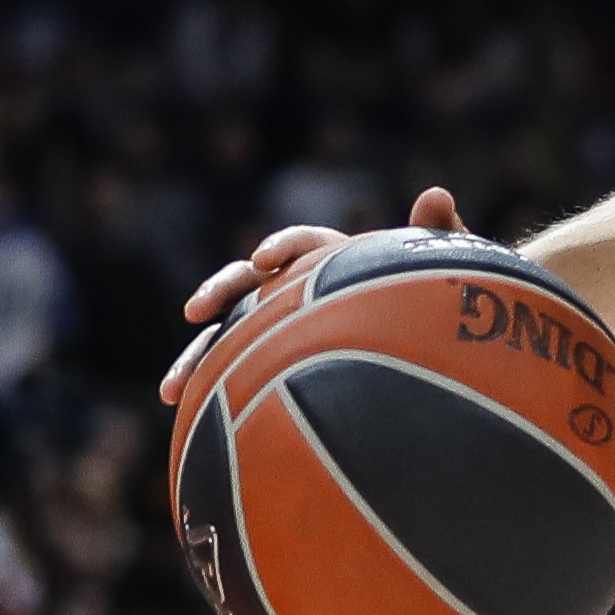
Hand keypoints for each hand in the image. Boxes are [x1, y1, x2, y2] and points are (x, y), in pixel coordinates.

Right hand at [163, 185, 463, 408]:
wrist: (434, 337)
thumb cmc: (437, 299)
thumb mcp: (442, 267)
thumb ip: (436, 234)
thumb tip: (436, 195)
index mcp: (334, 259)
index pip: (301, 244)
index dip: (282, 247)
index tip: (267, 261)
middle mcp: (297, 287)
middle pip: (246, 283)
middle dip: (218, 294)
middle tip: (194, 312)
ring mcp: (281, 324)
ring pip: (229, 334)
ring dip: (197, 357)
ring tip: (172, 391)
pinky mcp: (274, 359)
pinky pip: (239, 373)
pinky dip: (216, 392)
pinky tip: (190, 419)